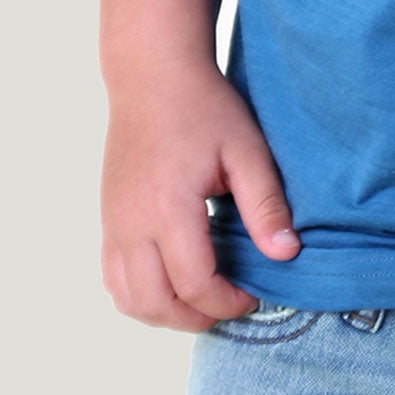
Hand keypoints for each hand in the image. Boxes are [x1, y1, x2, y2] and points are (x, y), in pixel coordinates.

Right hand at [101, 62, 301, 331]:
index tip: (254, 294)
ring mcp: (113, 223)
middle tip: (231, 303)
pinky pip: (112, 279)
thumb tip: (286, 254)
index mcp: (169, 209)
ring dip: (166, 313)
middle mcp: (131, 223)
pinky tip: (172, 283)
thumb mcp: (247, 151)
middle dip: (198, 317)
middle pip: (156, 303)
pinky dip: (140, 296)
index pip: (195, 284)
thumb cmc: (204, 108)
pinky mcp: (107, 219)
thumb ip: (266, 206)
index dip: (228, 301)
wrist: (152, 76)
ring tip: (203, 299)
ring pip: (127, 299)